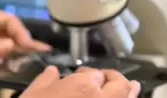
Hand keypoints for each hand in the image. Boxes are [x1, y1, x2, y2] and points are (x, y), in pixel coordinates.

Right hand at [22, 66, 140, 97]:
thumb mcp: (33, 95)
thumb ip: (46, 81)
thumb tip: (52, 72)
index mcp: (82, 86)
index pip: (94, 74)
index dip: (88, 74)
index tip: (81, 76)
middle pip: (119, 84)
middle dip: (114, 78)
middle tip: (106, 79)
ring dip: (131, 91)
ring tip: (133, 86)